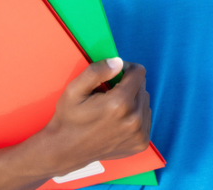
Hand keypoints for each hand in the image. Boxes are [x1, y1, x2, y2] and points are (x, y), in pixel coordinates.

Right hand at [37, 57, 151, 173]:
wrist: (66, 150)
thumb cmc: (68, 118)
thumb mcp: (74, 89)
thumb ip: (97, 71)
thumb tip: (118, 62)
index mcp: (120, 103)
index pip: (138, 72)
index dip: (125, 68)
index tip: (113, 74)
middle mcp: (134, 119)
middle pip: (142, 86)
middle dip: (128, 84)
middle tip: (108, 93)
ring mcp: (139, 134)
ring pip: (145, 102)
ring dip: (132, 100)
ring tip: (112, 108)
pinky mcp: (141, 143)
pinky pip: (146, 118)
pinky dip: (135, 115)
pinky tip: (118, 120)